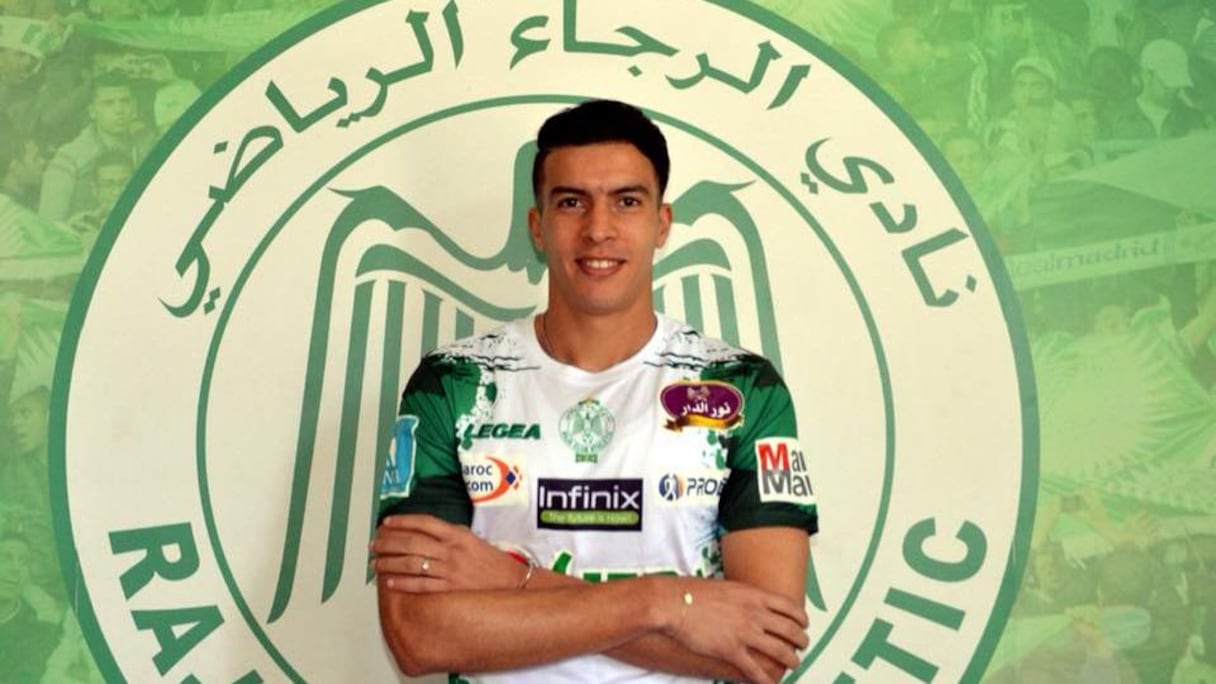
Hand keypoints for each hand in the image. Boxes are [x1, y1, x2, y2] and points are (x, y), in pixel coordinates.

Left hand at [371, 514, 524, 592]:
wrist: (512, 582)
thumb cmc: (492, 561)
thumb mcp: (473, 539)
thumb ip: (451, 533)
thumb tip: (426, 531)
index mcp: (457, 535)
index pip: (424, 523)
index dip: (402, 521)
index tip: (386, 524)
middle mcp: (451, 550)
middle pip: (412, 542)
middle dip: (388, 542)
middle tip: (374, 544)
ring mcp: (450, 570)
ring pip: (412, 563)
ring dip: (390, 562)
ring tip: (376, 563)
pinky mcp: (450, 589)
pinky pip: (421, 585)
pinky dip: (403, 583)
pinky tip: (390, 581)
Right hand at [658, 578, 807, 683]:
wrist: (675, 604)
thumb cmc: (694, 592)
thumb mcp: (727, 586)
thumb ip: (744, 596)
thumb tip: (750, 602)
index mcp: (754, 596)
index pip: (791, 608)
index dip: (801, 619)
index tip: (803, 624)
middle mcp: (755, 615)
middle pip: (791, 631)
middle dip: (801, 641)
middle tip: (802, 646)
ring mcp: (745, 634)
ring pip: (781, 652)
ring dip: (792, 661)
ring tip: (793, 664)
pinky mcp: (731, 651)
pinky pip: (756, 671)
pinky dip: (767, 680)